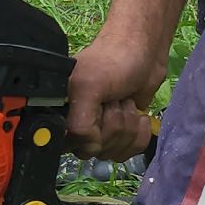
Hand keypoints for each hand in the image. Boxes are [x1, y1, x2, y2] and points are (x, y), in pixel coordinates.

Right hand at [66, 29, 164, 159]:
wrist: (145, 52)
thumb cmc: (113, 62)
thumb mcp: (87, 87)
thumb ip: (80, 124)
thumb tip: (90, 149)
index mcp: (59, 113)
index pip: (68, 145)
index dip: (87, 135)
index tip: (96, 112)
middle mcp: (76, 126)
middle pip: (95, 151)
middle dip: (113, 125)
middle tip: (113, 100)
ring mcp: (100, 132)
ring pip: (114, 152)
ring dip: (128, 126)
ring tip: (124, 101)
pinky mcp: (122, 134)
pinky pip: (130, 151)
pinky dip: (141, 133)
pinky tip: (139, 115)